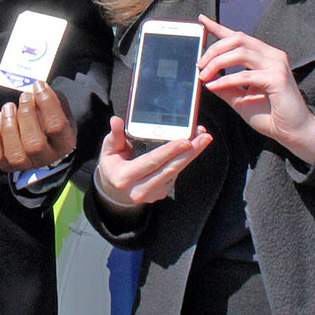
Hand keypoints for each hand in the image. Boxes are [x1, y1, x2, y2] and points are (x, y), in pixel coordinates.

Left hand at [0, 80, 76, 170]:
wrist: (44, 141)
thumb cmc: (50, 121)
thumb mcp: (61, 110)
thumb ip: (53, 99)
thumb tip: (38, 88)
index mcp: (64, 144)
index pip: (56, 126)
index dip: (47, 103)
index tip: (38, 85)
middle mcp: (46, 158)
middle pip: (34, 144)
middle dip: (26, 115)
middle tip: (24, 96)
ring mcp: (25, 164)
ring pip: (14, 153)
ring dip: (9, 125)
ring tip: (9, 107)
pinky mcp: (6, 165)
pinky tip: (0, 119)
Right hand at [93, 117, 210, 211]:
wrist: (114, 191)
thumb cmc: (112, 165)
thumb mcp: (109, 150)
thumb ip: (115, 135)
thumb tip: (116, 120)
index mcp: (125, 177)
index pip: (152, 161)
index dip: (170, 151)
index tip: (186, 140)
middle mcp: (140, 189)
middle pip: (170, 168)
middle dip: (190, 152)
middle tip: (205, 137)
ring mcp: (153, 194)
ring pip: (176, 172)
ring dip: (192, 154)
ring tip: (203, 138)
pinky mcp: (161, 193)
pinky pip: (175, 174)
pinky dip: (184, 159)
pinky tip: (192, 146)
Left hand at [197, 15, 314, 160]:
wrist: (294, 132)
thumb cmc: (271, 116)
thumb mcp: (241, 98)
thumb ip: (225, 86)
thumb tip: (205, 77)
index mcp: (265, 56)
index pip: (238, 37)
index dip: (218, 28)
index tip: (202, 21)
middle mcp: (272, 56)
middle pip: (238, 39)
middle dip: (214, 49)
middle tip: (199, 64)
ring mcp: (277, 65)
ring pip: (240, 52)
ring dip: (217, 62)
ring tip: (204, 75)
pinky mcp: (278, 78)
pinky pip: (245, 75)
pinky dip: (226, 79)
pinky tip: (214, 85)